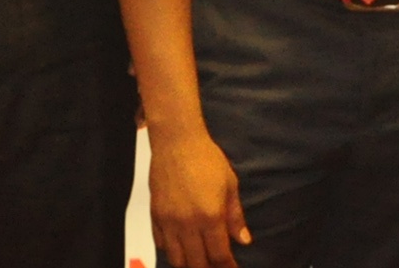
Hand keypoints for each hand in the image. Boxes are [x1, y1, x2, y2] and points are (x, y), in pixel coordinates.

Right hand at [146, 126, 249, 267]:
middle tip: (216, 265)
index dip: (227, 267)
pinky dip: (172, 251)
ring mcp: (169, 222)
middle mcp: (188, 224)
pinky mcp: (155, 215)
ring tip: (198, 261)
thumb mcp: (230, 185)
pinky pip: (161, 244)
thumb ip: (235, 216)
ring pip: (176, 259)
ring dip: (189, 264)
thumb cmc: (206, 159)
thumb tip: (243, 240)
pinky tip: (181, 247)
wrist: (177, 142)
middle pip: (197, 263)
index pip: (219, 256)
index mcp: (210, 217)